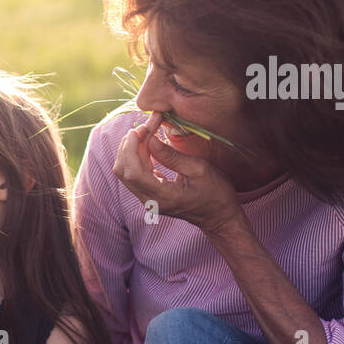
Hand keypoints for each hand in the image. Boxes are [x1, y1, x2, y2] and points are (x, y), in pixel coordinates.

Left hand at [113, 110, 242, 235]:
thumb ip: (171, 156)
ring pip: (125, 173)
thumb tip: (150, 139)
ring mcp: (148, 201)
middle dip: (129, 146)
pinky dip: (136, 158)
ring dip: (131, 151)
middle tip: (144, 127)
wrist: (219, 216)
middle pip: (124, 172)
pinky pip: (134, 175)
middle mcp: (150, 201)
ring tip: (146, 132)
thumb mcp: (198, 169)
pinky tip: (147, 145)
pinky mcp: (149, 196)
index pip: (133, 172)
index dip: (130, 149)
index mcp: (163, 196)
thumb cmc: (216, 192)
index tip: (138, 130)